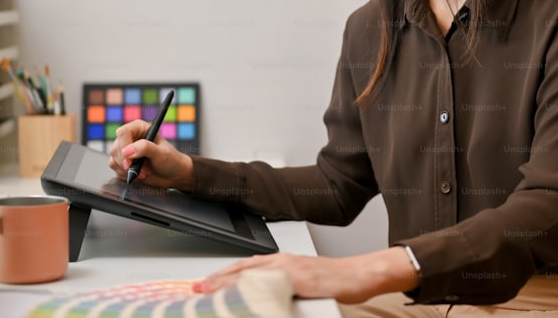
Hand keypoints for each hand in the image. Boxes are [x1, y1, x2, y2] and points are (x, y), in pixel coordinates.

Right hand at [108, 119, 193, 190]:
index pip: (123, 133)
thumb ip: (145, 148)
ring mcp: (125, 151)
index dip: (124, 146)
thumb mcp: (161, 153)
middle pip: (116, 148)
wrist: (172, 175)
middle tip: (139, 169)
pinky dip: (126, 175)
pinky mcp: (123, 163)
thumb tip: (127, 151)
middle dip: (127, 163)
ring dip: (128, 170)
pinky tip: (138, 175)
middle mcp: (130, 138)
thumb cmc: (170, 160)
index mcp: (139, 128)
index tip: (130, 160)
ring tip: (144, 172)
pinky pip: (115, 169)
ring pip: (114, 160)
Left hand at [192, 249, 420, 303]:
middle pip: (242, 270)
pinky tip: (243, 296)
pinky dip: (254, 290)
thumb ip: (281, 285)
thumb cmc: (335, 280)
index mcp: (282, 261)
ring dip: (229, 284)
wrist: (360, 274)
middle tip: (197, 289)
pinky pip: (272, 285)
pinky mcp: (301, 279)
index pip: (244, 268)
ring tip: (210, 293)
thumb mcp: (302, 282)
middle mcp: (283, 261)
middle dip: (218, 280)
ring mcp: (291, 269)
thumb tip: (259, 295)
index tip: (204, 284)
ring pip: (252, 276)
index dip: (222, 276)